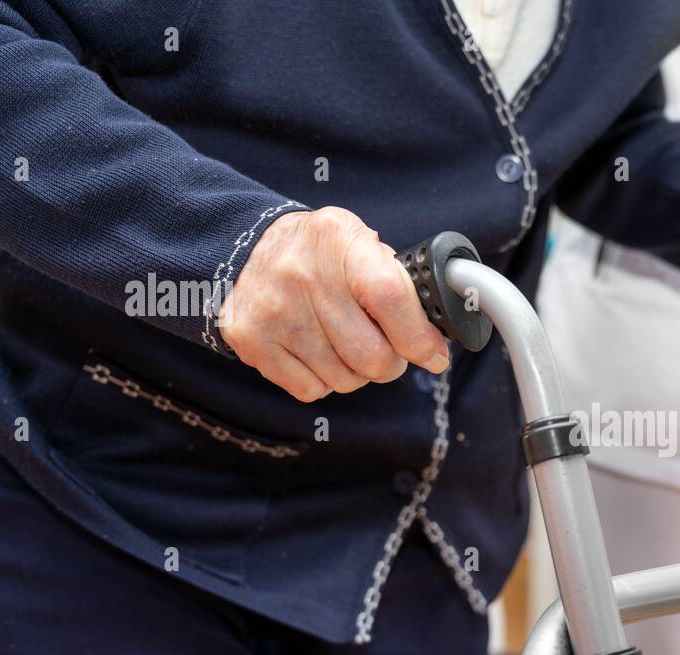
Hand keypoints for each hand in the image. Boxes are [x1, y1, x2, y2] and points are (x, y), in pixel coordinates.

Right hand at [219, 207, 449, 402]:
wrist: (245, 249)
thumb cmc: (320, 254)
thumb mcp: (359, 244)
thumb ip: (398, 281)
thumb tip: (434, 335)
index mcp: (339, 240)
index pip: (390, 298)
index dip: (419, 338)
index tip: (434, 356)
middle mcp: (302, 273)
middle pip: (371, 354)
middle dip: (391, 364)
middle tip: (389, 353)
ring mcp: (273, 310)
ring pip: (344, 379)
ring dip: (358, 374)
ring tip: (348, 346)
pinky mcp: (251, 340)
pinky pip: (311, 390)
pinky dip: (324, 381)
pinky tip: (319, 354)